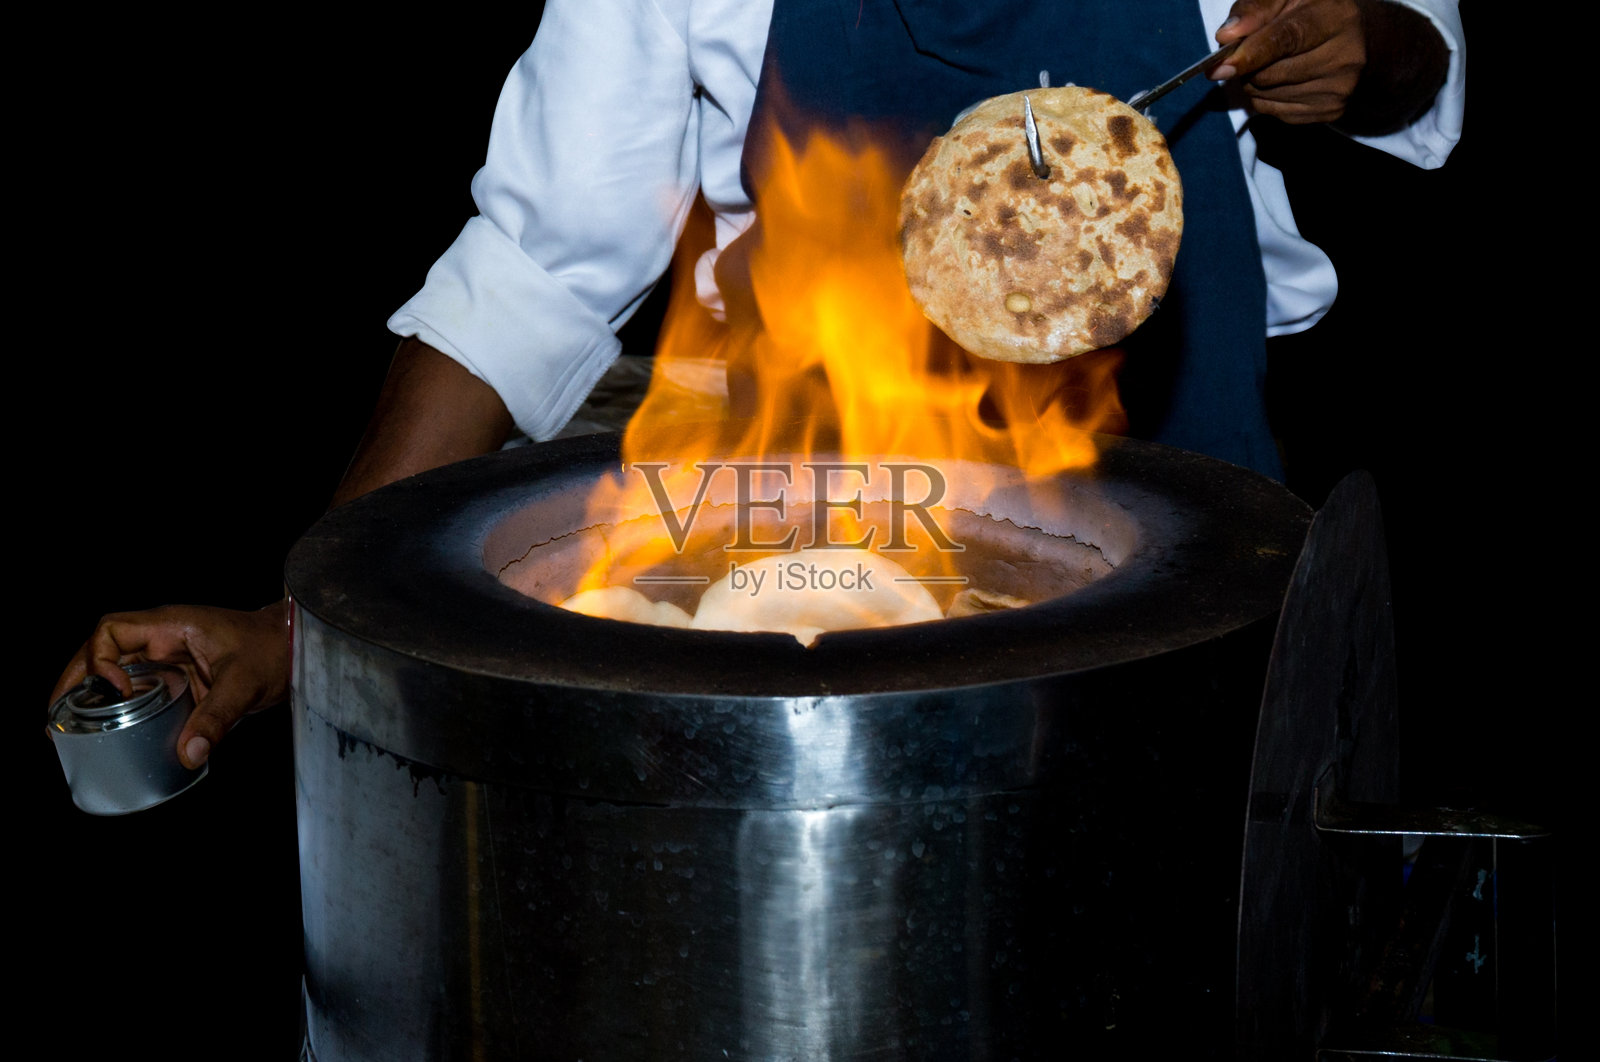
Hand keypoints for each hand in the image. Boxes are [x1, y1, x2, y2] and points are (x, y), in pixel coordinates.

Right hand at [50, 601, 291, 768]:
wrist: (298, 650)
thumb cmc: (274, 652)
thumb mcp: (245, 685)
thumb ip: (217, 717)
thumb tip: (189, 755)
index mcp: (172, 626)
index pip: (112, 631)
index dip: (100, 660)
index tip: (115, 691)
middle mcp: (164, 638)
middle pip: (102, 651)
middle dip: (75, 681)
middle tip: (54, 717)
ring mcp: (170, 657)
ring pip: (115, 669)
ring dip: (92, 694)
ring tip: (67, 728)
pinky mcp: (180, 676)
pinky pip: (139, 687)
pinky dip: (120, 706)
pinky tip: (110, 732)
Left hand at [1213, 0, 1366, 123]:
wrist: (1356, 39)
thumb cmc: (1312, 12)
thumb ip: (1255, 9)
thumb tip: (1226, 36)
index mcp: (1336, 18)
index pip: (1287, 39)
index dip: (1252, 53)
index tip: (1222, 66)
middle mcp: (1345, 55)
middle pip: (1270, 73)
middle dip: (1248, 65)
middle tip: (1252, 50)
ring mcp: (1339, 88)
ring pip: (1267, 96)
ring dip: (1254, 82)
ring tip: (1271, 62)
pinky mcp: (1330, 111)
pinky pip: (1274, 112)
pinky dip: (1265, 97)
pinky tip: (1281, 80)